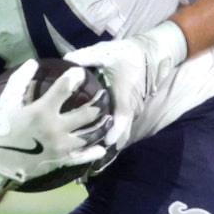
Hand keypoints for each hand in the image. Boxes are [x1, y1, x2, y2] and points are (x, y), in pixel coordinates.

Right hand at [0, 62, 109, 198]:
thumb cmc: (1, 129)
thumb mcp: (7, 102)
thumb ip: (20, 81)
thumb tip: (33, 62)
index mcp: (42, 111)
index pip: (63, 89)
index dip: (73, 78)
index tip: (80, 72)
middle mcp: (56, 128)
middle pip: (86, 113)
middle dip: (99, 102)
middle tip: (105, 95)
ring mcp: (61, 146)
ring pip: (90, 135)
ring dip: (102, 126)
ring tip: (110, 117)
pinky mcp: (62, 160)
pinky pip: (83, 157)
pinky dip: (94, 152)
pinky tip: (102, 147)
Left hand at [65, 20, 186, 153]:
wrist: (149, 54)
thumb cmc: (127, 53)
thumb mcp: (105, 52)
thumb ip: (85, 57)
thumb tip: (64, 61)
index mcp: (124, 94)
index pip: (122, 117)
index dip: (115, 131)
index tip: (105, 142)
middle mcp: (131, 107)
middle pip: (123, 133)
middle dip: (110, 148)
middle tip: (91, 161)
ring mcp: (132, 110)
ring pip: (123, 133)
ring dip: (111, 145)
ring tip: (92, 158)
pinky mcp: (130, 111)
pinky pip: (122, 128)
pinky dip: (113, 137)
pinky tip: (98, 144)